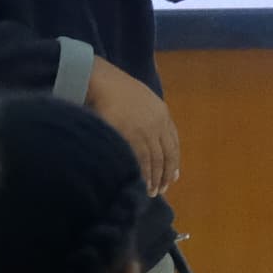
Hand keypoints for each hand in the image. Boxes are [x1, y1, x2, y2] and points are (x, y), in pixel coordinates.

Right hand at [85, 60, 179, 193]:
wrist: (99, 79)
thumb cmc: (112, 87)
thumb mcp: (138, 98)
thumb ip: (145, 115)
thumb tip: (143, 133)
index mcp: (162, 112)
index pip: (173, 142)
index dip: (173, 161)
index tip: (173, 176)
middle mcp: (158, 122)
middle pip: (166, 155)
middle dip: (165, 174)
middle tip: (161, 189)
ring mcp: (146, 130)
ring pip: (155, 160)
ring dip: (154, 178)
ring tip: (150, 192)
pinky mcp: (131, 136)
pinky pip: (140, 160)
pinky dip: (142, 174)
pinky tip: (141, 184)